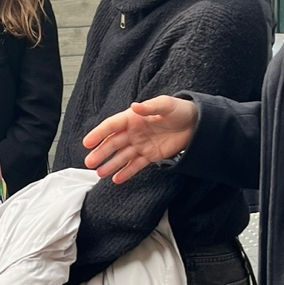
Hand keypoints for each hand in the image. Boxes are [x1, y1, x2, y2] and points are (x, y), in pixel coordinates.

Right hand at [82, 96, 199, 182]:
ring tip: (99, 173)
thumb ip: (150, 107)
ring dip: (110, 164)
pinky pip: (136, 165)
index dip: (99, 133)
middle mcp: (134, 132)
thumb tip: (135, 106)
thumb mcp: (166, 105)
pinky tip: (116, 179)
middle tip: (89, 162)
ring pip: (122, 156)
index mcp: (133, 118)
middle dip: (101, 153)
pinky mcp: (150, 155)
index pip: (112, 126)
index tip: (87, 142)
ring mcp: (141, 145)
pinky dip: (126, 172)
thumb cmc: (180, 110)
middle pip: (113, 143)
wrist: (196, 124)